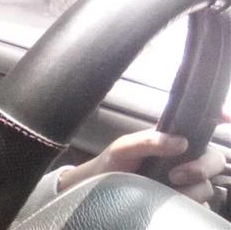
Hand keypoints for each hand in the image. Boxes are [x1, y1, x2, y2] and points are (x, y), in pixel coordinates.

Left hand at [58, 127, 226, 203]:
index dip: (217, 117)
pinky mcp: (184, 200)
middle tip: (176, 175)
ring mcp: (186, 180)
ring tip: (168, 189)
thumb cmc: (114, 161)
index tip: (225, 117)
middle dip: (203, 166)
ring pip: (208, 184)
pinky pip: (203, 205)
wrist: (103, 189)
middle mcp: (184, 158)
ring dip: (193, 188)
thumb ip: (148, 141)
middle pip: (214, 158)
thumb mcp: (124, 146)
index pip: (200, 126)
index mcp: (172, 138)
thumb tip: (181, 142)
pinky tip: (175, 201)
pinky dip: (192, 204)